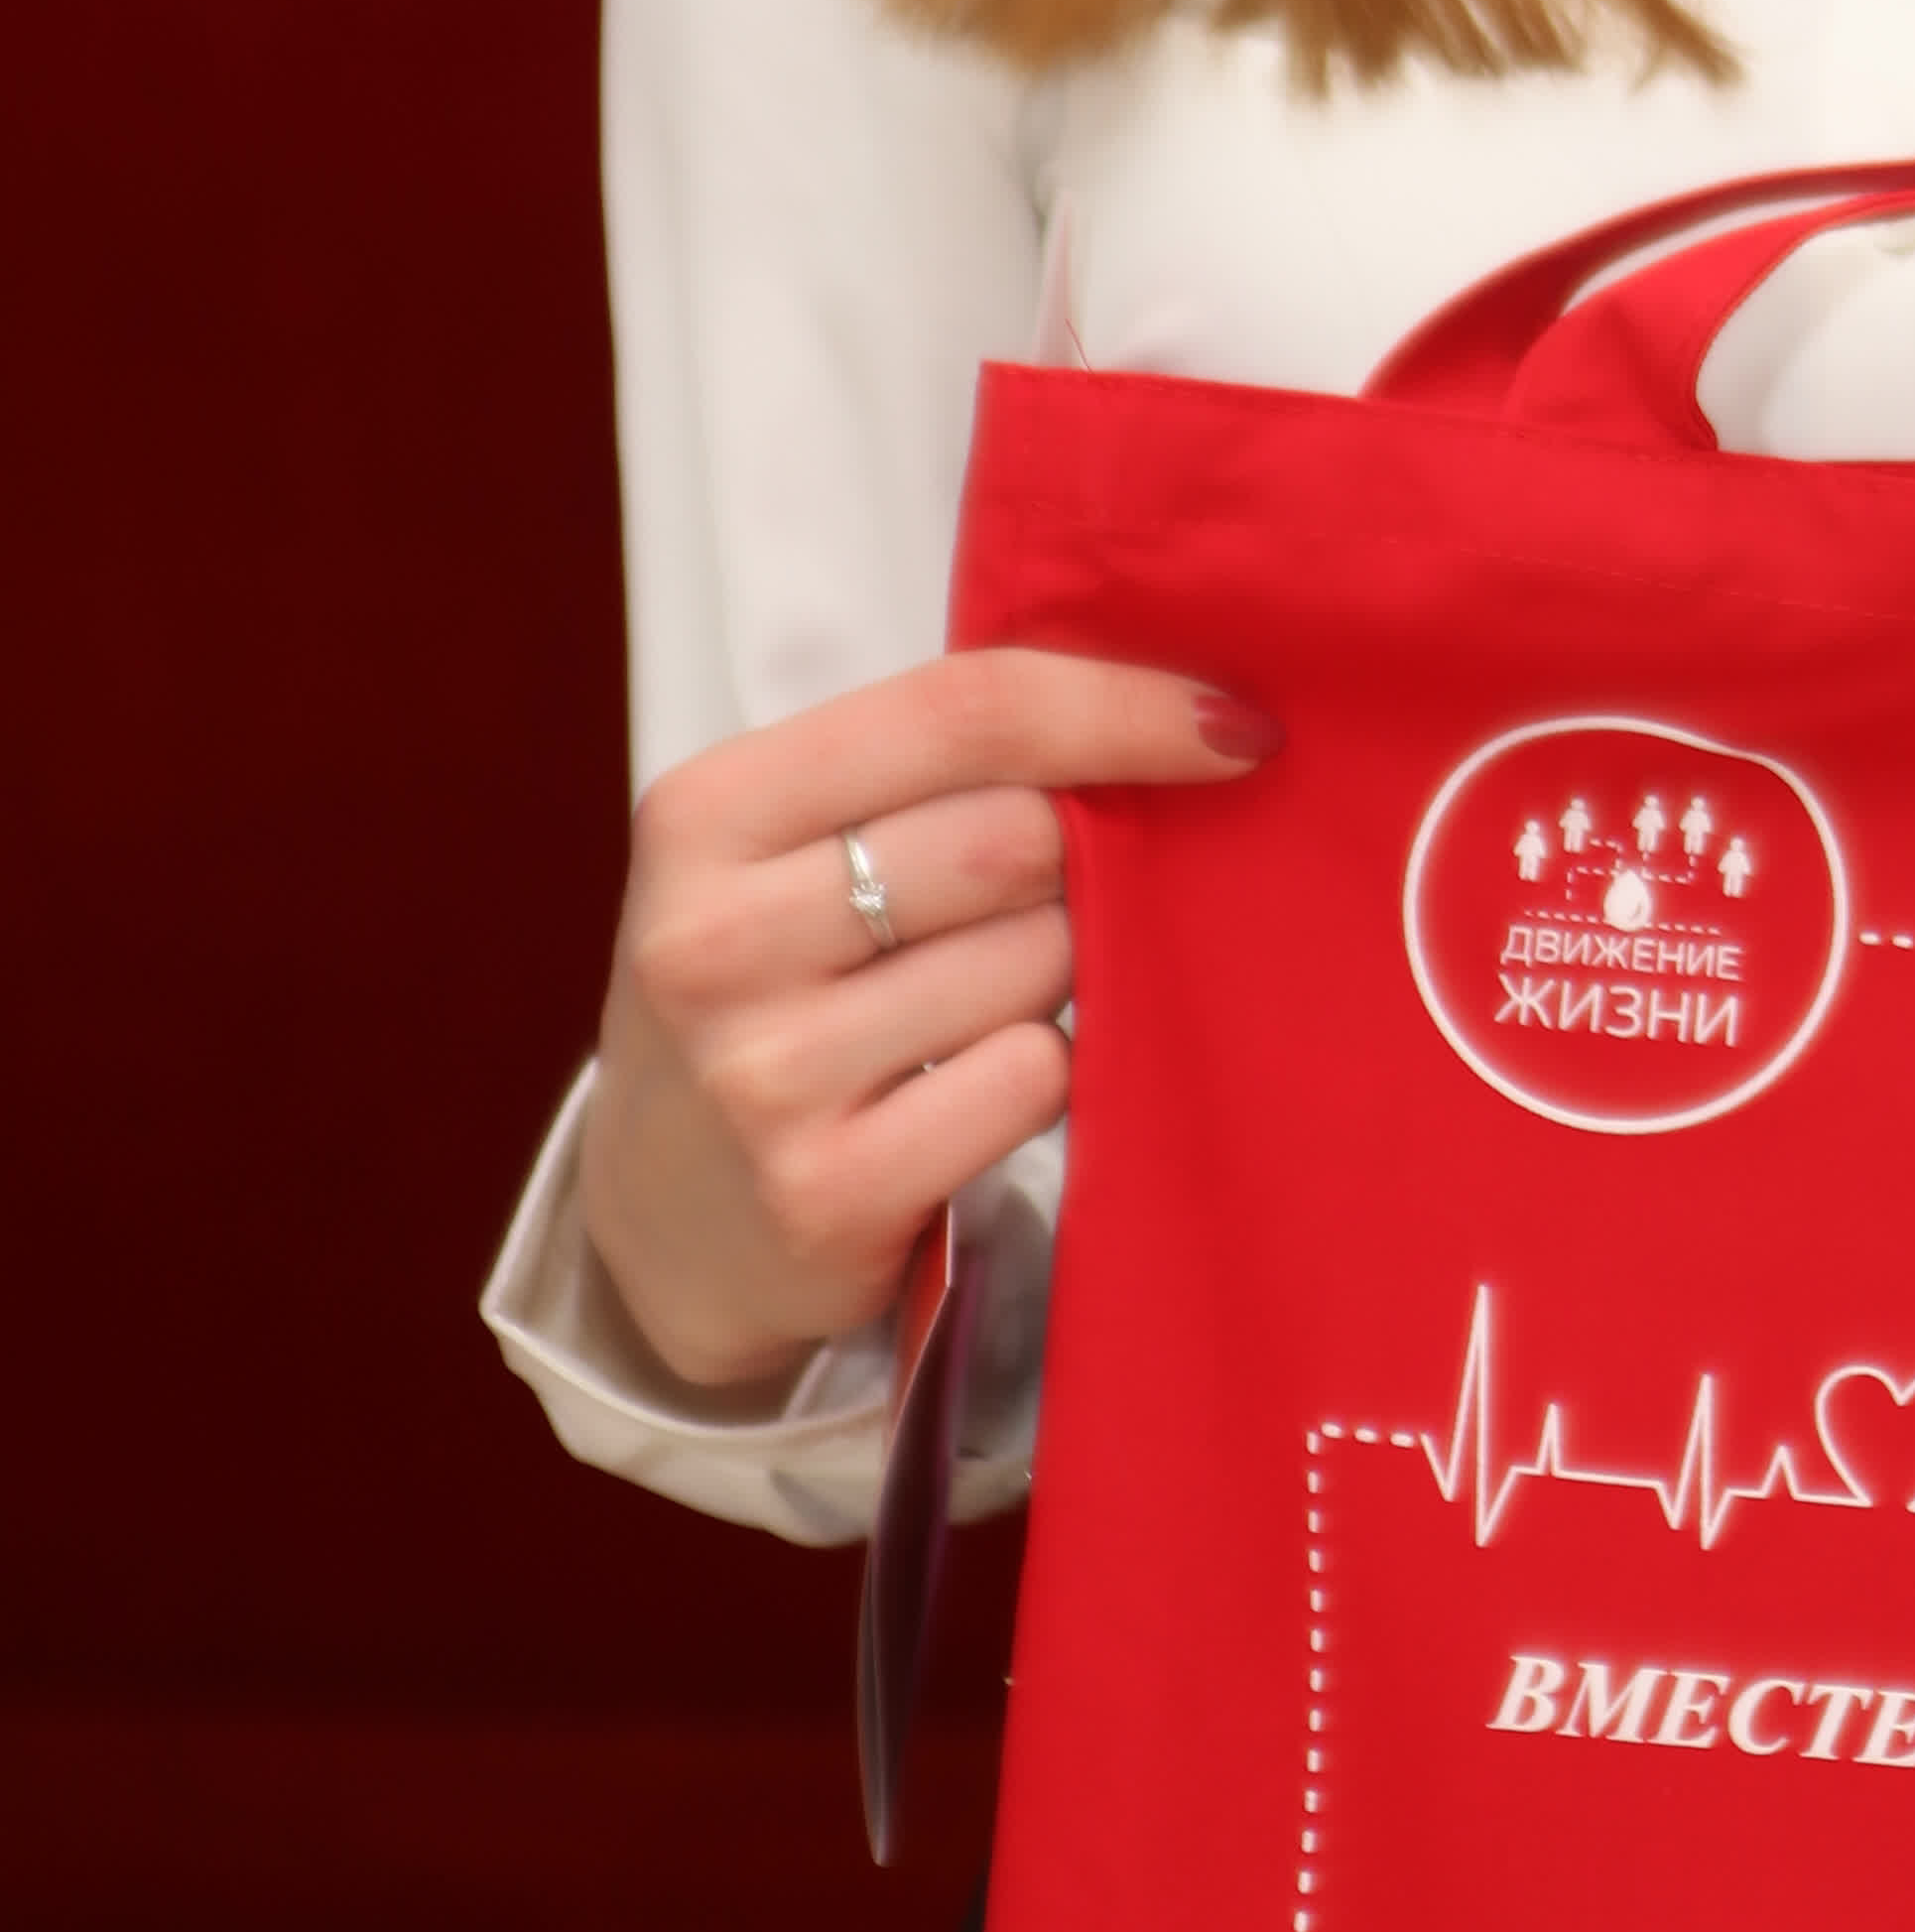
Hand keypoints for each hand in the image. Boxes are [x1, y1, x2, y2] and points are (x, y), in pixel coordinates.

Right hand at [583, 652, 1278, 1389]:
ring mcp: (766, 1072)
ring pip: (1036, 960)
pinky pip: (1032, 1078)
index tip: (1237, 723)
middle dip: (1081, 859)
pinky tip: (977, 1091)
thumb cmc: (767, 995)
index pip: (963, 710)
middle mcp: (716, 936)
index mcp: (707, 811)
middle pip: (1014, 836)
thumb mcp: (783, 853)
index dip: (1121, 706)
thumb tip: (1173, 714)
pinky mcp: (824, 1191)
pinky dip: (1042, 1072)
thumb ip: (931, 774)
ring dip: (1061, 972)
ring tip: (984, 1005)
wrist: (661, 1225)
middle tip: (1052, 903)